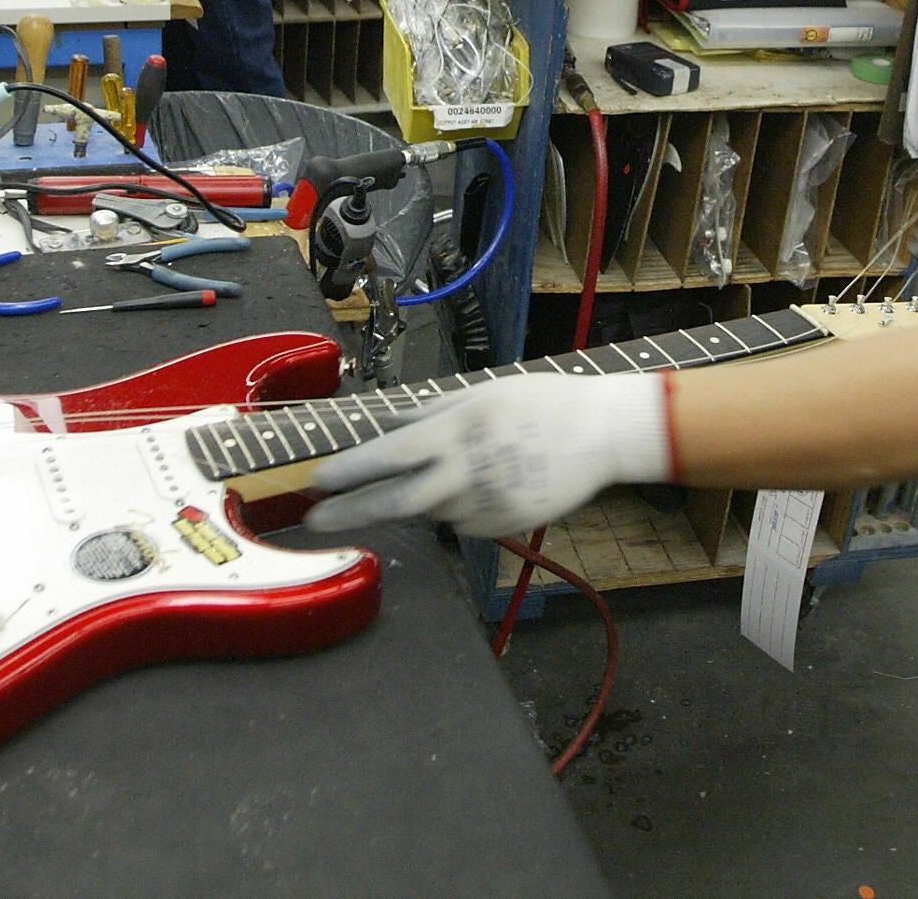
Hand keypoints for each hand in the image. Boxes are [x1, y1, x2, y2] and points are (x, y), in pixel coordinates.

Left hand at [304, 373, 674, 537]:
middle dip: (351, 512)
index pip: (388, 456)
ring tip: (461, 470)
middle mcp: (466, 469)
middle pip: (396, 501)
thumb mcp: (481, 394)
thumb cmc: (541, 402)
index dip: (348, 471)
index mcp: (457, 429)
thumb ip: (431, 414)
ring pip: (433, 512)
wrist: (603, 431)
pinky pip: (467, 523)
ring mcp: (488, 501)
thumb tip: (389, 428)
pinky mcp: (508, 523)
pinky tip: (492, 482)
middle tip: (315, 519)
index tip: (316, 482)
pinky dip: (463, 509)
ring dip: (424, 500)